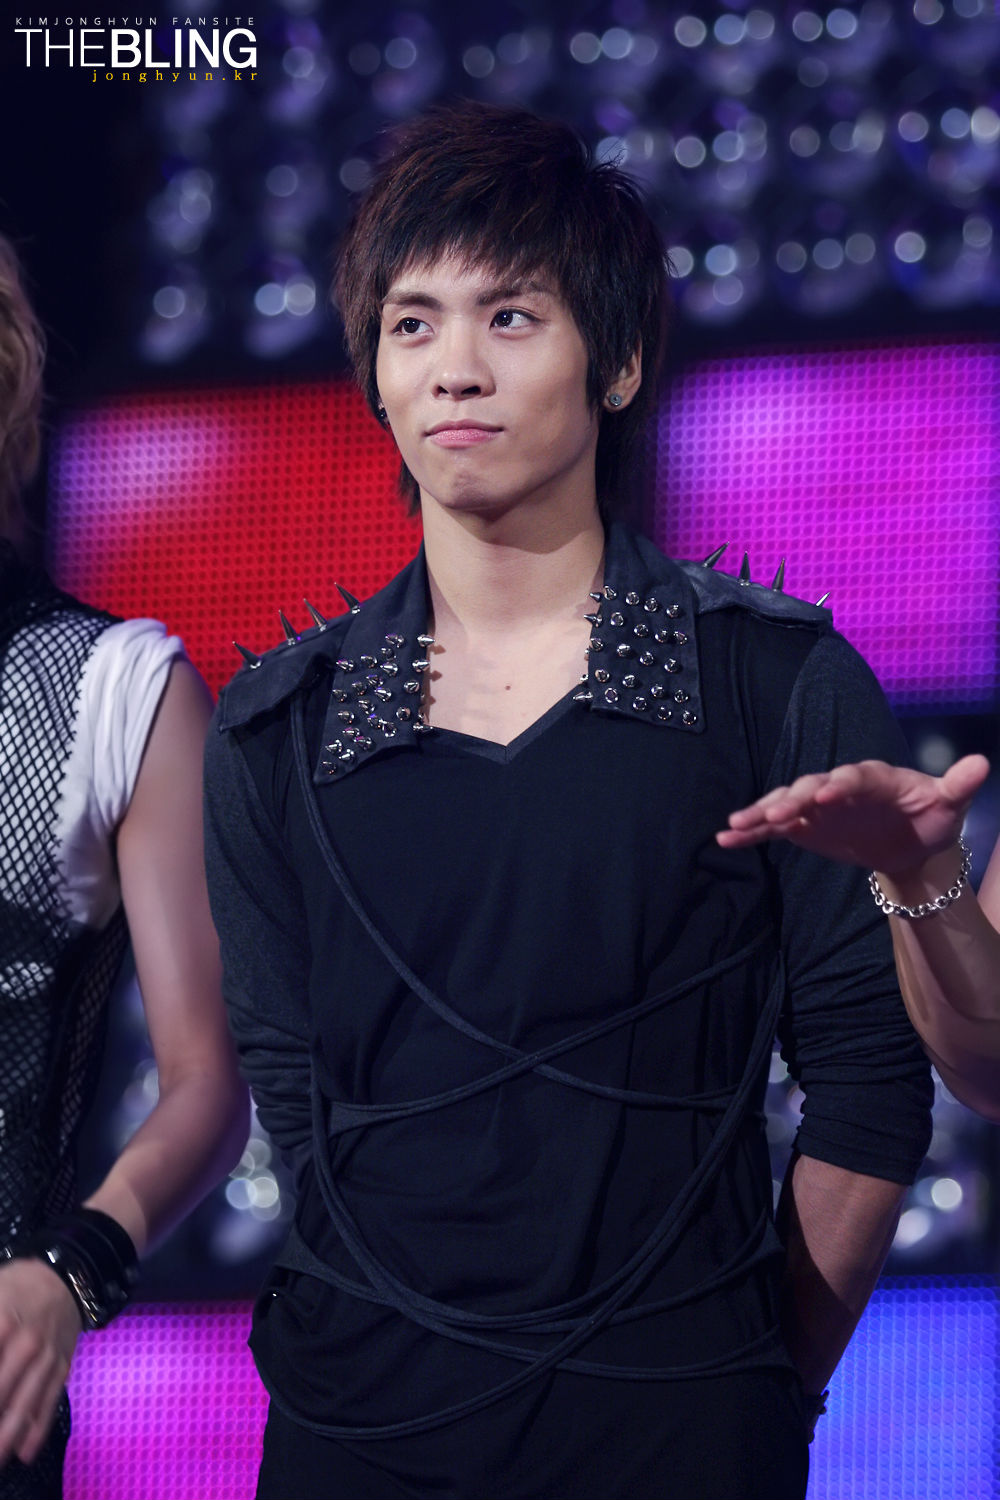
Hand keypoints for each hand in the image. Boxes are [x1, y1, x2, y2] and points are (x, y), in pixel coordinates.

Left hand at [0, 1258, 81, 1466]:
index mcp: (3, 1321)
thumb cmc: (16, 1287)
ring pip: (24, 1403)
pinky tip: (24, 1452)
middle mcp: (27, 1343)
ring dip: (8, 1434)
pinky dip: (37, 1429)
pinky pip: (49, 1401)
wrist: (67, 1274)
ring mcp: (48, 1357)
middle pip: (2, 1390)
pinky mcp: (62, 1366)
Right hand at [717, 755, 989, 876]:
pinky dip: (752, 831)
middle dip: (792, 798)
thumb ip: (958, 786)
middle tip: (774, 812)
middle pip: (810, 787)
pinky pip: (773, 828)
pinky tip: (727, 838)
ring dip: (761, 812)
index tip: (826, 792)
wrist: (910, 841)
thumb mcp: (949, 805)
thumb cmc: (931, 818)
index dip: (840, 782)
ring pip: (784, 803)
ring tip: (737, 823)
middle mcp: (838, 785)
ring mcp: (816, 805)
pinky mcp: (803, 825)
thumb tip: (981, 763)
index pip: (855, 776)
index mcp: (874, 777)